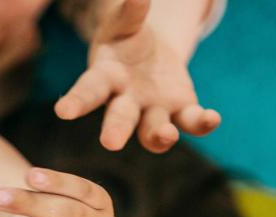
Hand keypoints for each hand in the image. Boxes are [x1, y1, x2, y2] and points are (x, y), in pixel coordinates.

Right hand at [55, 0, 219, 152]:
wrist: (149, 56)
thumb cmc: (125, 40)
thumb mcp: (123, 23)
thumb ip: (130, 14)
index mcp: (105, 78)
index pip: (88, 91)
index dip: (76, 102)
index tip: (62, 112)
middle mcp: (126, 102)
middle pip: (120, 118)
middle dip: (115, 129)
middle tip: (110, 143)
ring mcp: (153, 111)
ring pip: (153, 130)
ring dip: (159, 135)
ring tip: (166, 135)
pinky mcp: (180, 111)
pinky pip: (191, 122)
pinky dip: (202, 122)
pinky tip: (212, 118)